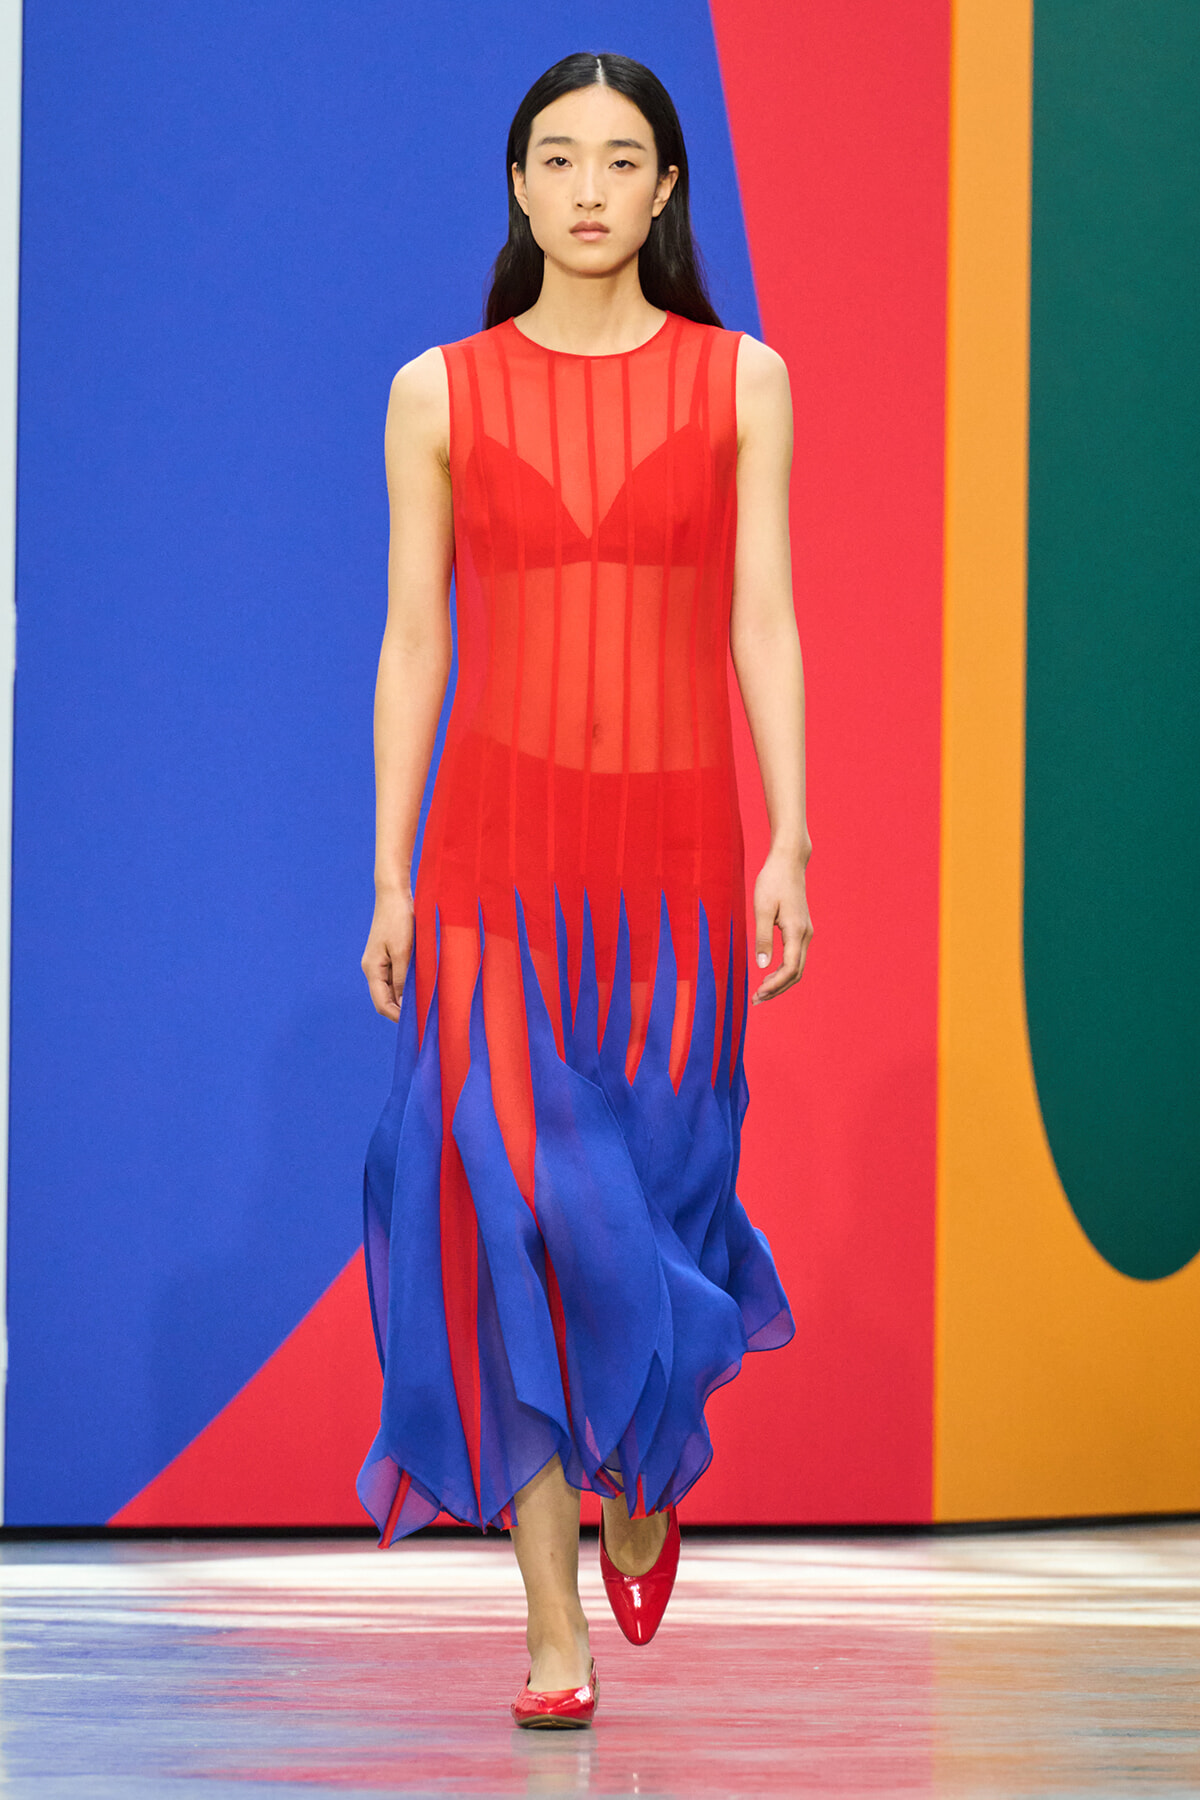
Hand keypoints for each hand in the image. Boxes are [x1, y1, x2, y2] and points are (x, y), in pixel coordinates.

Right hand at [361, 890, 414, 1020]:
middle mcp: (373, 968)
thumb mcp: (403, 951)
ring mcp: (381, 961)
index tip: (417, 1024)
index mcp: (372, 969)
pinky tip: (424, 985)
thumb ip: (403, 978)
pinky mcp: (390, 954)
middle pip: (386, 999)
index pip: (382, 1004)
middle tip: (425, 1017)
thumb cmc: (398, 920)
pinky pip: (398, 976)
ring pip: (393, 988)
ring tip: (427, 1003)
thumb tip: (404, 1003)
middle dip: (403, 1010)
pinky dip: (409, 984)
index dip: (397, 1017)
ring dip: (407, 997)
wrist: (394, 893)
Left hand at [751, 847, 812, 1003]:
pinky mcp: (801, 929)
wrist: (788, 862)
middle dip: (777, 989)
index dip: (775, 986)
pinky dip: (784, 971)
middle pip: (796, 973)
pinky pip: (795, 957)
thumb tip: (761, 965)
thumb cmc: (772, 882)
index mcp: (796, 932)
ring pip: (797, 967)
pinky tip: (769, 974)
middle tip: (756, 1000)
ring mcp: (806, 932)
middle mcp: (805, 935)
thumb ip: (762, 938)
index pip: (790, 969)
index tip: (758, 994)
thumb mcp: (761, 909)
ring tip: (761, 992)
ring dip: (780, 982)